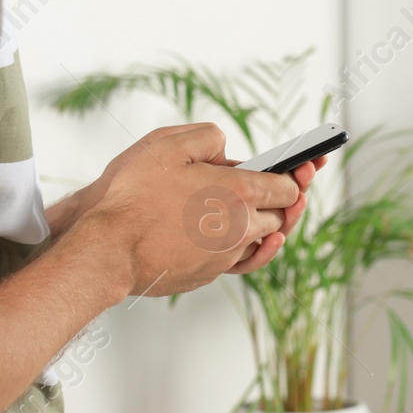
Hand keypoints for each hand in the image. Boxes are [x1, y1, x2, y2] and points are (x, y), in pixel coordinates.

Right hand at [68, 123, 309, 297]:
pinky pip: (243, 262)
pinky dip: (255, 249)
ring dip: (270, 223)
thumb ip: (207, 137)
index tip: (306, 165)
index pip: (287, 186)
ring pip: (263, 240)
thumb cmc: (131, 196)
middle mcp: (239, 228)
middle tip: (292, 184)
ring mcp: (224, 256)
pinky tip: (257, 241)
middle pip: (281, 215)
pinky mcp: (207, 274)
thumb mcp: (167, 144)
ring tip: (271, 209)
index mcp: (237, 192)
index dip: (298, 174)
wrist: (106, 249)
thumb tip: (226, 150)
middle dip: (288, 199)